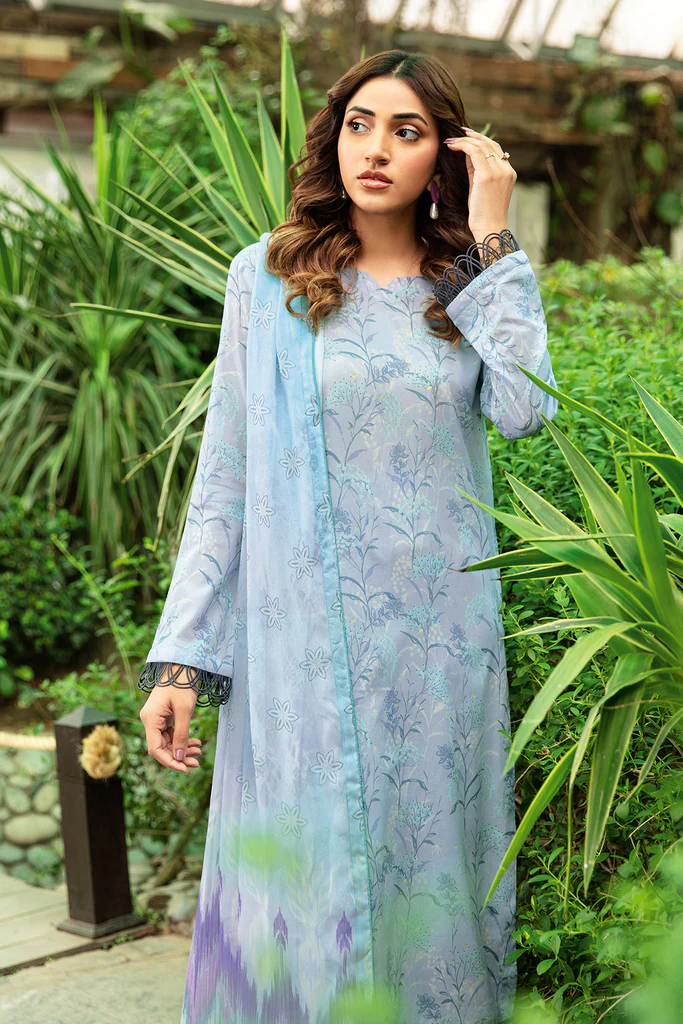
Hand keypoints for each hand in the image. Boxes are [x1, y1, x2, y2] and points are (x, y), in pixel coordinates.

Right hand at [139, 676, 201, 772]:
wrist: (182, 665)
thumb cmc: (183, 685)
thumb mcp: (185, 711)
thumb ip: (182, 735)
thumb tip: (179, 757)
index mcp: (150, 719)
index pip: (155, 749)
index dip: (169, 761)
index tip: (185, 769)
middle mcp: (150, 720)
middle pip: (162, 747)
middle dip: (178, 756)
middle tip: (197, 763)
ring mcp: (156, 719)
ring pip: (167, 742)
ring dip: (182, 749)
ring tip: (199, 752)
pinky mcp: (163, 717)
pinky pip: (171, 734)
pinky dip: (182, 740)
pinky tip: (195, 744)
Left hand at [443, 127, 516, 242]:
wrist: (489, 228)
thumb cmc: (483, 214)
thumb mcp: (481, 188)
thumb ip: (476, 170)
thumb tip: (467, 153)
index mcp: (508, 172)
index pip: (496, 149)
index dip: (481, 140)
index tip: (468, 136)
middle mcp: (506, 169)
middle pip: (490, 144)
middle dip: (473, 136)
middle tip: (458, 133)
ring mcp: (498, 171)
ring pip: (481, 145)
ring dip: (464, 140)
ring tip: (451, 141)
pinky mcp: (487, 175)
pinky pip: (473, 152)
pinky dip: (462, 146)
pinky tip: (452, 147)